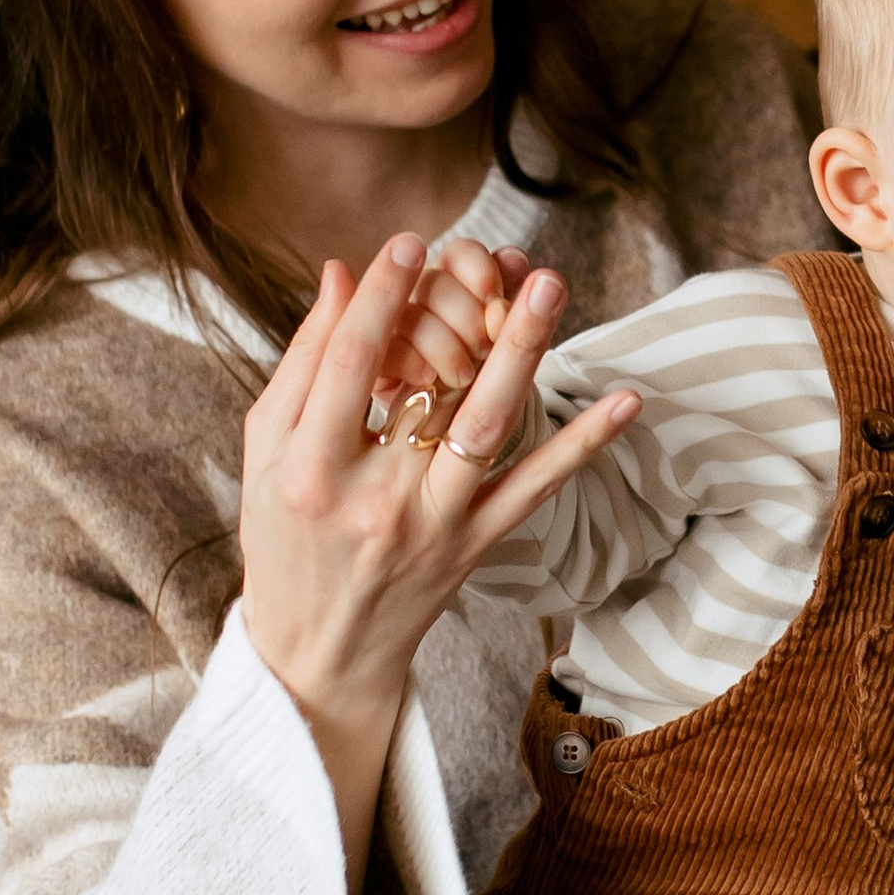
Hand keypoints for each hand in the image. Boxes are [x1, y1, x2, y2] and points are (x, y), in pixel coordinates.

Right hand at [242, 241, 635, 865]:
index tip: (409, 243)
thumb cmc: (282, 534)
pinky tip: (626, 401)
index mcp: (310, 470)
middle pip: (429, 391)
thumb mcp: (266, 452)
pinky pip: (535, 487)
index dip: (381, 298)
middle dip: (467, 319)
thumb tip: (341, 273)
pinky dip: (583, 444)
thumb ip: (303, 363)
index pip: (349, 364)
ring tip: (550, 289)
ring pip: (487, 429)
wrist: (319, 651)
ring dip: (526, 356)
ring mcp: (432, 525)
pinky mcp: (475, 546)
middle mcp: (374, 498)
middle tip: (505, 258)